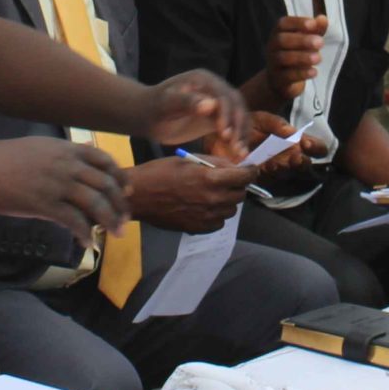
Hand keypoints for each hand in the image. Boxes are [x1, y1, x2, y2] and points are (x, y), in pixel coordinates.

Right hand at [0, 137, 131, 244]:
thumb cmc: (4, 159)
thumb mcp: (39, 147)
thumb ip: (61, 155)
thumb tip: (78, 164)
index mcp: (67, 149)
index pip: (105, 160)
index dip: (120, 177)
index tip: (128, 191)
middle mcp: (67, 165)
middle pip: (106, 184)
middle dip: (120, 204)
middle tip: (124, 219)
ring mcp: (58, 184)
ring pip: (96, 204)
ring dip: (110, 221)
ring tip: (115, 234)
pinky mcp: (46, 204)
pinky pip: (74, 221)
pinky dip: (86, 233)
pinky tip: (88, 242)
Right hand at [124, 154, 260, 231]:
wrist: (138, 196)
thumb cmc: (159, 172)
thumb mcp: (187, 161)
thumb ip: (214, 164)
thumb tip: (234, 166)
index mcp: (210, 179)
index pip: (245, 177)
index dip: (250, 171)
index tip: (249, 169)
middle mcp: (212, 200)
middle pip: (241, 194)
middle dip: (237, 185)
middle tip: (226, 180)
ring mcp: (206, 216)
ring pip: (231, 210)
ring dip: (226, 201)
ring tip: (211, 193)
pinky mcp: (198, 228)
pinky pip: (218, 222)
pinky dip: (216, 215)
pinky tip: (202, 206)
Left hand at [140, 70, 248, 158]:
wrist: (148, 114)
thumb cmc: (154, 107)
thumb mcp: (166, 104)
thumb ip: (187, 102)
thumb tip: (211, 105)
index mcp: (204, 80)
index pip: (224, 97)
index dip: (227, 115)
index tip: (224, 135)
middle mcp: (215, 89)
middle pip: (237, 107)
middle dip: (239, 127)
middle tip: (237, 149)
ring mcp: (218, 103)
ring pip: (238, 118)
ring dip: (242, 135)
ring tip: (241, 155)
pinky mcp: (217, 118)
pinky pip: (232, 128)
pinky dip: (236, 140)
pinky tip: (237, 155)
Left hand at [243, 112, 316, 176]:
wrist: (225, 133)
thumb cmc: (250, 124)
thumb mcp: (263, 119)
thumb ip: (277, 123)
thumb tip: (292, 131)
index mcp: (296, 142)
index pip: (318, 148)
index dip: (317, 147)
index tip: (306, 143)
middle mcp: (290, 157)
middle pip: (306, 166)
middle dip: (302, 163)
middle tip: (296, 157)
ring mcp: (277, 168)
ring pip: (288, 174)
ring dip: (284, 169)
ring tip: (277, 163)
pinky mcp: (262, 176)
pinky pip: (269, 179)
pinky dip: (267, 173)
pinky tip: (265, 166)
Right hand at [263, 16, 325, 103]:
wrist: (279, 81)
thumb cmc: (295, 54)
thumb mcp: (306, 40)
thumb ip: (315, 29)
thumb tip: (323, 19)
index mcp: (278, 33)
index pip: (283, 23)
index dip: (297, 22)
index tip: (313, 24)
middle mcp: (272, 47)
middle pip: (282, 40)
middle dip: (302, 40)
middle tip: (320, 42)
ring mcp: (273, 63)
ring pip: (284, 58)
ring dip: (302, 57)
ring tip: (318, 58)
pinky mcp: (278, 80)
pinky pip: (287, 76)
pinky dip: (301, 74)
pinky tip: (314, 72)